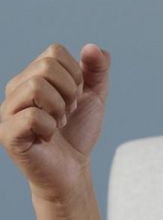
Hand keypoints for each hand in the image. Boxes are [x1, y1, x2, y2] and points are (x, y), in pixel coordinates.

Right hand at [1, 44, 109, 205]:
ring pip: (37, 87)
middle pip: (47, 67)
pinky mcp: (7, 133)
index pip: (55, 52)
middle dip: (70, 93)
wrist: (73, 171)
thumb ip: (96, 71)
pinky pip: (34, 116)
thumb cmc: (77, 134)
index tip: (75, 99)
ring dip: (60, 109)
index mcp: (31, 76)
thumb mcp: (93, 98)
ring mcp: (7, 110)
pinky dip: (51, 128)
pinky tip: (47, 138)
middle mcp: (14, 89)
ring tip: (57, 124)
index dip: (76, 76)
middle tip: (67, 114)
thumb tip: (95, 48)